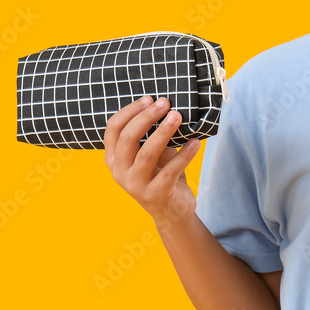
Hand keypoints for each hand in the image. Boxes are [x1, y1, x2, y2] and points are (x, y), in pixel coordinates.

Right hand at [103, 95, 201, 231]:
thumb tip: (165, 106)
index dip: (130, 111)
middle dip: (147, 117)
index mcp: (114, 159)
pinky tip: (196, 142)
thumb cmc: (161, 175)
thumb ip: (150, 135)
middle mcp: (120, 172)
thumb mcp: (151, 154)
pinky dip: (185, 154)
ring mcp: (136, 185)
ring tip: (178, 116)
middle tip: (166, 103)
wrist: (172, 211)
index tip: (149, 98)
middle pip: (128, 138)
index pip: (113, 129)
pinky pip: (171, 170)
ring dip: (164, 132)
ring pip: (147, 153)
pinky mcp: (156, 194)